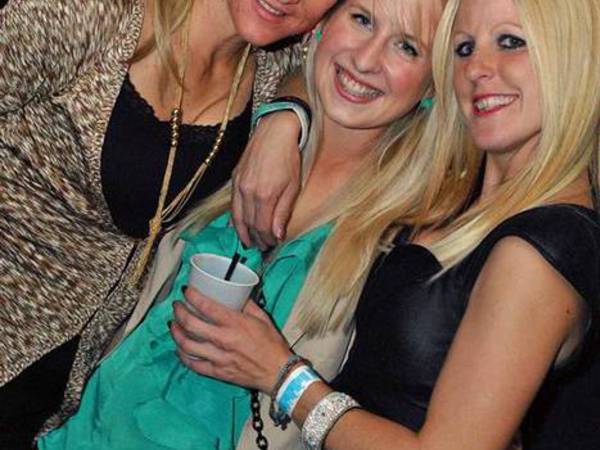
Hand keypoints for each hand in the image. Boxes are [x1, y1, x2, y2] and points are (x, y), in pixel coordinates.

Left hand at [171, 286, 292, 392]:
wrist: (278, 372)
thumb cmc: (272, 344)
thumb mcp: (262, 318)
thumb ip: (247, 305)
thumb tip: (236, 295)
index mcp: (235, 324)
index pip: (206, 306)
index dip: (192, 296)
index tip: (186, 291)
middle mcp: (223, 340)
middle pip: (191, 324)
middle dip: (179, 312)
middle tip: (177, 306)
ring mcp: (218, 357)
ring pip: (187, 345)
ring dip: (176, 333)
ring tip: (173, 324)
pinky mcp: (217, 371)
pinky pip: (193, 364)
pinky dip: (183, 355)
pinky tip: (179, 348)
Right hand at [232, 111, 301, 249]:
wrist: (274, 131)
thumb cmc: (288, 158)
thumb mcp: (293, 187)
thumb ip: (283, 213)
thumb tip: (278, 235)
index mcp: (264, 196)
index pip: (262, 228)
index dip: (267, 239)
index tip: (273, 244)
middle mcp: (248, 192)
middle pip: (249, 225)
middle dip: (256, 239)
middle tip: (263, 247)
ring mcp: (238, 185)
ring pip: (237, 217)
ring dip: (243, 232)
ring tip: (249, 242)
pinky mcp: (234, 179)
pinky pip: (233, 205)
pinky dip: (236, 218)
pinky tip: (241, 224)